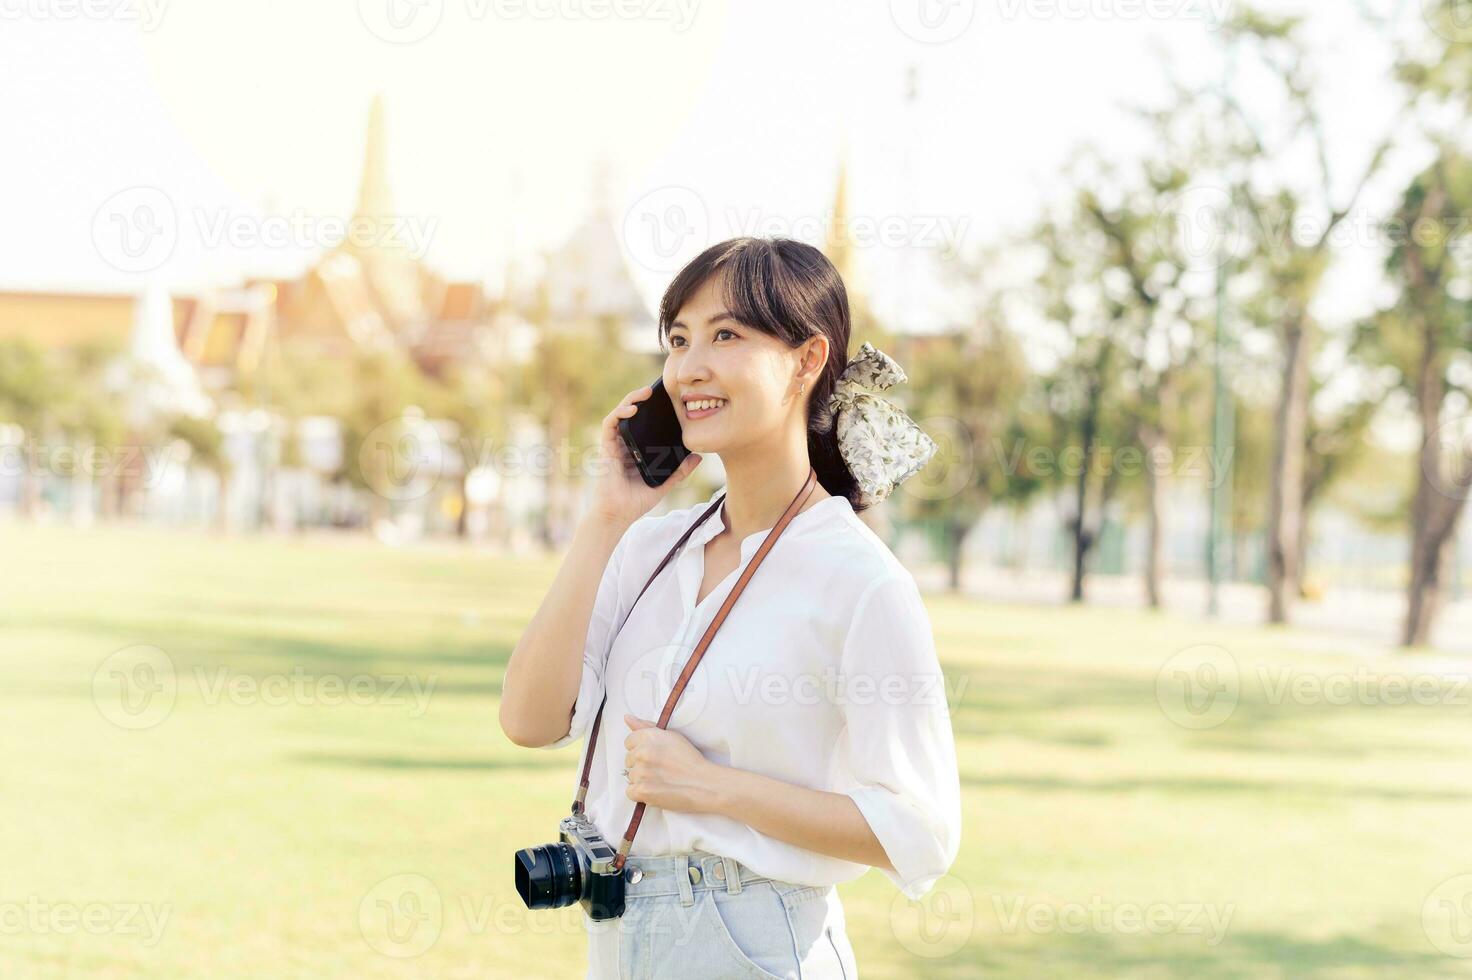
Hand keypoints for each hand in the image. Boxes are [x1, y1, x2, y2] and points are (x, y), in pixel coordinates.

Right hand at [590, 385, 702, 527]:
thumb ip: (680, 471)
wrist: (617, 515)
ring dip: (631, 400)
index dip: (652, 411)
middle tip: (658, 390)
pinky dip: (619, 413)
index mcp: (635, 451)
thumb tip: (699, 457)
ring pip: (620, 414)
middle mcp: (624, 445)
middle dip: (642, 399)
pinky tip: (632, 408)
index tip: (666, 400)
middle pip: (631, 415)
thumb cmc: (635, 502)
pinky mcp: (606, 448)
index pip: (643, 425)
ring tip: (646, 392)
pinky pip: (610, 425)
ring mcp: (614, 446)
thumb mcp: (664, 483)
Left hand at [622, 714, 720, 814]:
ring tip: (661, 780)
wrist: (703, 784)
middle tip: (660, 768)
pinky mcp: (642, 791)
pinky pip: (630, 792)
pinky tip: (656, 790)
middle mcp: (642, 752)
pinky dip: (641, 794)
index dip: (641, 749)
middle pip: (628, 760)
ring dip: (642, 780)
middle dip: (641, 764)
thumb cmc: (690, 759)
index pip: (629, 742)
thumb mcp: (671, 736)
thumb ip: (646, 726)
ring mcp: (641, 772)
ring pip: (630, 776)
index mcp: (648, 736)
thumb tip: (627, 718)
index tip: (654, 756)